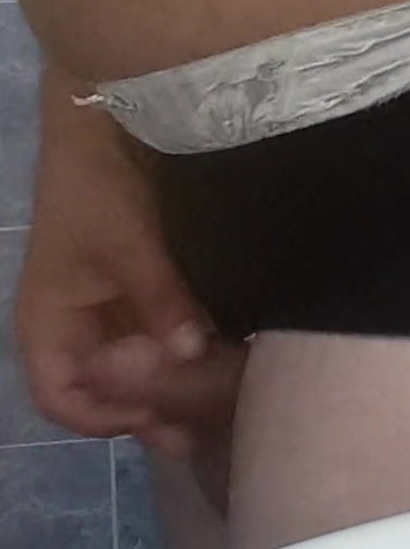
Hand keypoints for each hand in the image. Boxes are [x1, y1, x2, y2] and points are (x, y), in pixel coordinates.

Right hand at [16, 77, 245, 459]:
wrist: (106, 119)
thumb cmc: (97, 182)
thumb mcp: (128, 242)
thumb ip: (159, 299)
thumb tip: (192, 352)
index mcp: (48, 320)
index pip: (62, 396)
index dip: (104, 415)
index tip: (157, 411)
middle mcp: (75, 324)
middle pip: (104, 392)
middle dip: (148, 410)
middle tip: (201, 429)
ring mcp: (109, 309)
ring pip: (136, 368)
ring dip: (172, 385)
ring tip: (219, 403)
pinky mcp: (141, 290)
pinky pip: (157, 336)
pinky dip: (184, 353)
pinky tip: (222, 360)